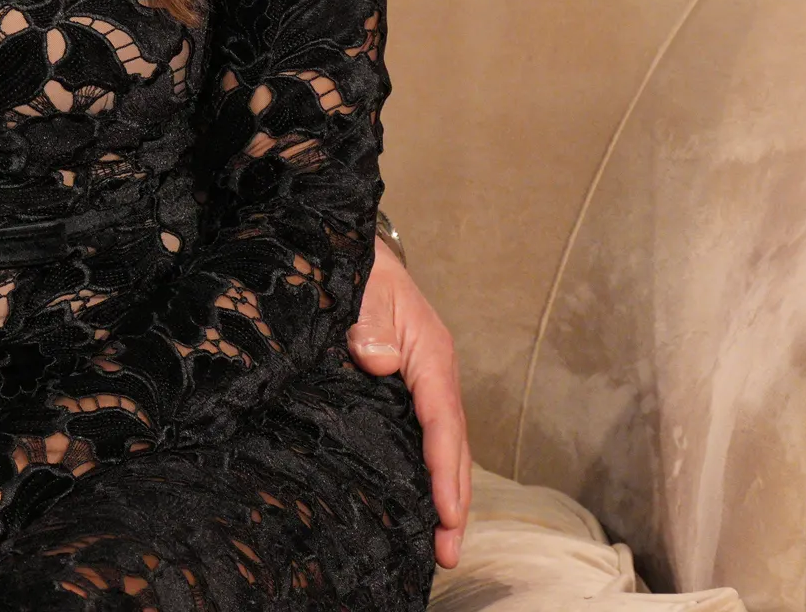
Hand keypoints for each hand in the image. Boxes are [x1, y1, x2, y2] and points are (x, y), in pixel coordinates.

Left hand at [350, 236, 469, 567]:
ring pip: (443, 450)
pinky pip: (423, 441)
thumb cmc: (357, 268)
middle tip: (448, 555)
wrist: (350, 250)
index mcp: (430, 352)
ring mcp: (424, 386)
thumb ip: (368, 320)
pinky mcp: (408, 394)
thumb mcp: (363, 287)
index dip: (444, 468)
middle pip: (453, 446)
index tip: (448, 512)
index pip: (442, 419)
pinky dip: (429, 476)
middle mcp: (434, 375)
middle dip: (455, 502)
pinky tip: (422, 508)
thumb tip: (379, 360)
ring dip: (446, 497)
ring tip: (443, 549)